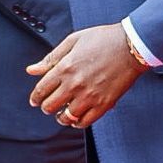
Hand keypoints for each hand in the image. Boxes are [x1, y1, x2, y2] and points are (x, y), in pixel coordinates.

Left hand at [26, 23, 148, 128]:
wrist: (131, 46)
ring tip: (62, 114)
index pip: (41, 90)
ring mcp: (89, 96)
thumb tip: (31, 70)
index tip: (35, 100)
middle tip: (48, 106)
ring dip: (61, 117)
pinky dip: (77, 123)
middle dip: (46, 107)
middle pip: (50, 106)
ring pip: (66, 117)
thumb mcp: (73, 41)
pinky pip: (85, 122)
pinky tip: (77, 118)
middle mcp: (74, 84)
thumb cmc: (103, 39)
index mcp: (65, 67)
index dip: (35, 97)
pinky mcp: (104, 104)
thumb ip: (51, 58)